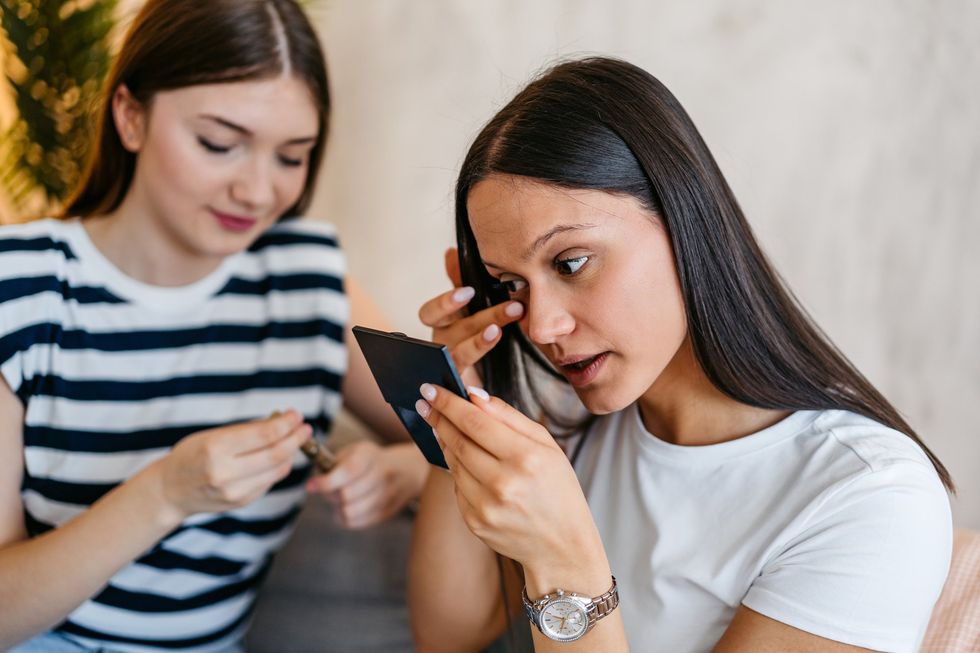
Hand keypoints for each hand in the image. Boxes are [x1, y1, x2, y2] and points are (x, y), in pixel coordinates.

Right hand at [151, 410, 310, 520]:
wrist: (170, 491)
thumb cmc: (192, 455)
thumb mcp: (212, 435)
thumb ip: (246, 430)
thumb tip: (280, 421)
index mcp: (215, 449)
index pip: (263, 435)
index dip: (286, 424)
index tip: (296, 415)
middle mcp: (225, 473)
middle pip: (276, 454)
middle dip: (296, 439)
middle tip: (306, 428)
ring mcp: (235, 492)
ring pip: (277, 470)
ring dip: (291, 453)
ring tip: (296, 439)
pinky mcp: (242, 502)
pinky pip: (269, 481)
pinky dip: (278, 467)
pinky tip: (279, 457)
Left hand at [305, 441, 427, 528]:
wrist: (406, 471)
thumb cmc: (369, 461)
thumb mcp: (353, 452)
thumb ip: (333, 465)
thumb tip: (313, 485)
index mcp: (370, 456)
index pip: (347, 472)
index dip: (325, 482)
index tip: (310, 485)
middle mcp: (381, 475)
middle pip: (346, 495)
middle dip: (329, 495)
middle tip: (326, 490)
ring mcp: (386, 496)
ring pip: (350, 512)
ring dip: (337, 508)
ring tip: (337, 500)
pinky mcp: (386, 513)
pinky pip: (356, 522)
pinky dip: (345, 517)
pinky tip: (346, 508)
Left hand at [415, 384, 605, 580]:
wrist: (562, 546)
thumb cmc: (557, 489)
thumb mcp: (546, 445)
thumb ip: (509, 416)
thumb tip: (473, 395)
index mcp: (525, 457)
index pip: (474, 422)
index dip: (448, 403)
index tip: (430, 388)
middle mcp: (504, 483)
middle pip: (458, 441)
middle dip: (437, 418)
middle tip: (424, 402)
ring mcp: (486, 506)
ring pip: (453, 463)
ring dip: (444, 442)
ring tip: (442, 428)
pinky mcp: (475, 522)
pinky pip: (457, 487)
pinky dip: (457, 470)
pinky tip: (464, 462)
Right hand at [417, 248, 523, 386]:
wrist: (469, 383)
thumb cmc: (467, 337)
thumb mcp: (466, 309)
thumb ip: (458, 281)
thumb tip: (450, 252)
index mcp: (442, 324)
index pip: (431, 312)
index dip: (446, 303)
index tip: (468, 292)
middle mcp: (440, 343)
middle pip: (455, 329)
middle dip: (485, 317)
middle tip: (514, 308)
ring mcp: (447, 366)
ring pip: (461, 354)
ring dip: (481, 343)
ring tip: (500, 332)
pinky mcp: (459, 387)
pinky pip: (466, 384)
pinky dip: (474, 382)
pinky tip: (490, 374)